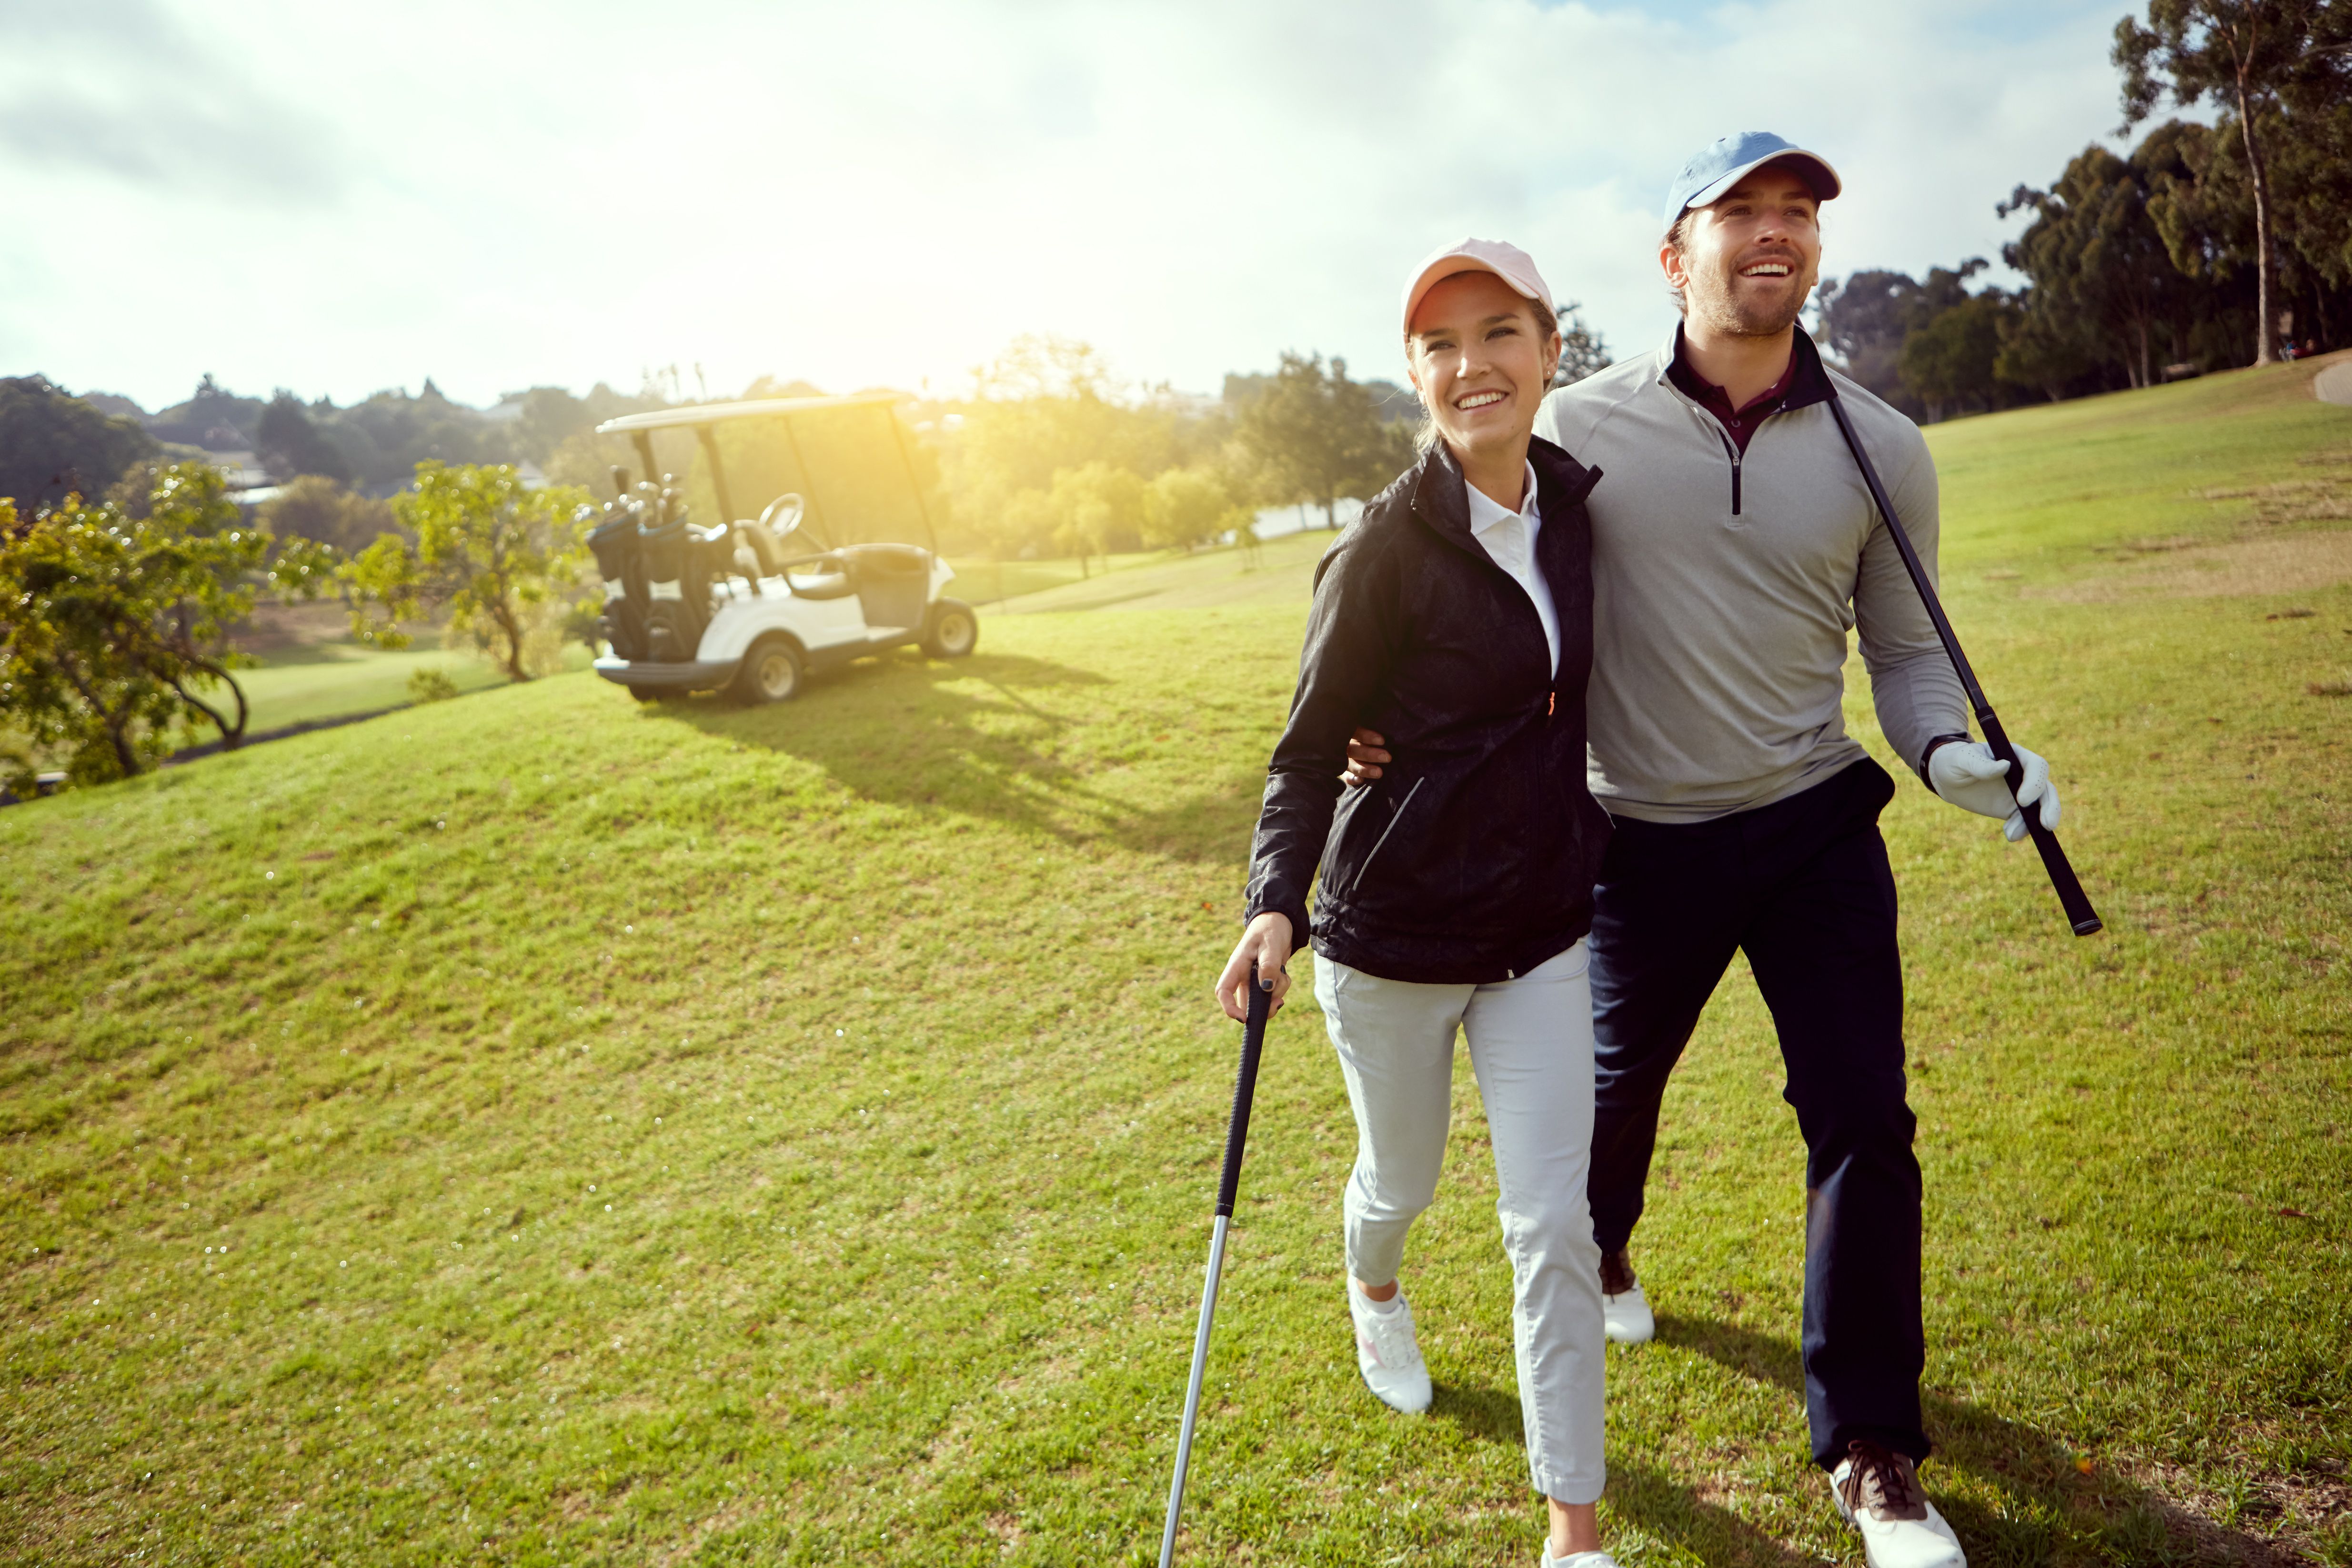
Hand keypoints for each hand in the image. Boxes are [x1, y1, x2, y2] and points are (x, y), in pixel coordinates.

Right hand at [1215, 912, 1293, 1020]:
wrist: (1281, 922)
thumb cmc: (1271, 928)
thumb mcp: (1271, 944)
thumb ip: (1269, 966)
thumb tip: (1266, 989)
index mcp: (1236, 966)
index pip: (1223, 991)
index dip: (1229, 1008)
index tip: (1244, 1018)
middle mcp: (1242, 976)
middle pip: (1247, 1002)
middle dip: (1263, 1006)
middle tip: (1279, 1002)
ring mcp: (1254, 979)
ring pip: (1262, 1000)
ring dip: (1276, 994)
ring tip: (1284, 975)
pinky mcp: (1265, 980)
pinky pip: (1272, 994)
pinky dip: (1281, 989)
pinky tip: (1285, 974)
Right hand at [1342, 727, 1389, 787]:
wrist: (1348, 751)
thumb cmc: (1366, 739)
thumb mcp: (1364, 729)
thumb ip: (1370, 730)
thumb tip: (1385, 736)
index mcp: (1349, 733)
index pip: (1356, 733)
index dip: (1367, 737)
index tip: (1382, 741)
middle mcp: (1344, 747)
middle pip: (1354, 750)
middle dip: (1370, 754)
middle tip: (1386, 757)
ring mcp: (1342, 761)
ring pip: (1351, 765)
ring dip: (1364, 769)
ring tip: (1379, 773)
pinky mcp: (1343, 773)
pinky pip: (1346, 777)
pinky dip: (1352, 779)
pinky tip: (1361, 780)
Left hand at [1928, 740, 2060, 842]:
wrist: (1948, 778)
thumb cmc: (1954, 761)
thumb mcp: (1962, 760)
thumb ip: (1981, 764)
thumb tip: (2005, 766)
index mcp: (2014, 755)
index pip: (2036, 765)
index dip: (2034, 782)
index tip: (2022, 800)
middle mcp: (2023, 774)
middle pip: (2046, 788)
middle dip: (2050, 806)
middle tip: (2046, 824)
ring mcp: (2020, 792)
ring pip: (2041, 806)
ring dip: (2035, 823)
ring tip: (2012, 834)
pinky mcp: (2013, 808)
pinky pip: (2025, 820)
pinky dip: (2022, 829)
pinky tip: (2009, 835)